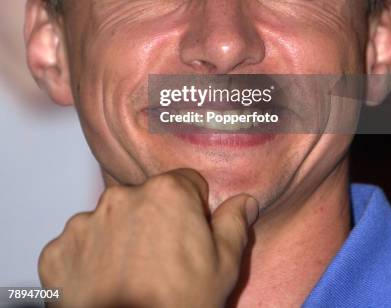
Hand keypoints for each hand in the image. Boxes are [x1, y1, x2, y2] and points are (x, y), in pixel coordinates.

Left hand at [39, 169, 258, 307]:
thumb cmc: (180, 306)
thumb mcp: (223, 268)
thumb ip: (234, 224)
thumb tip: (245, 199)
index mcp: (166, 193)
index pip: (186, 184)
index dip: (193, 211)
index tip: (190, 238)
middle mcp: (121, 196)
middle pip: (145, 199)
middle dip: (153, 221)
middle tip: (160, 263)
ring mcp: (85, 222)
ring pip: (110, 220)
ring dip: (118, 239)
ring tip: (128, 277)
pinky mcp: (58, 250)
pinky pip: (78, 245)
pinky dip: (88, 261)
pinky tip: (102, 285)